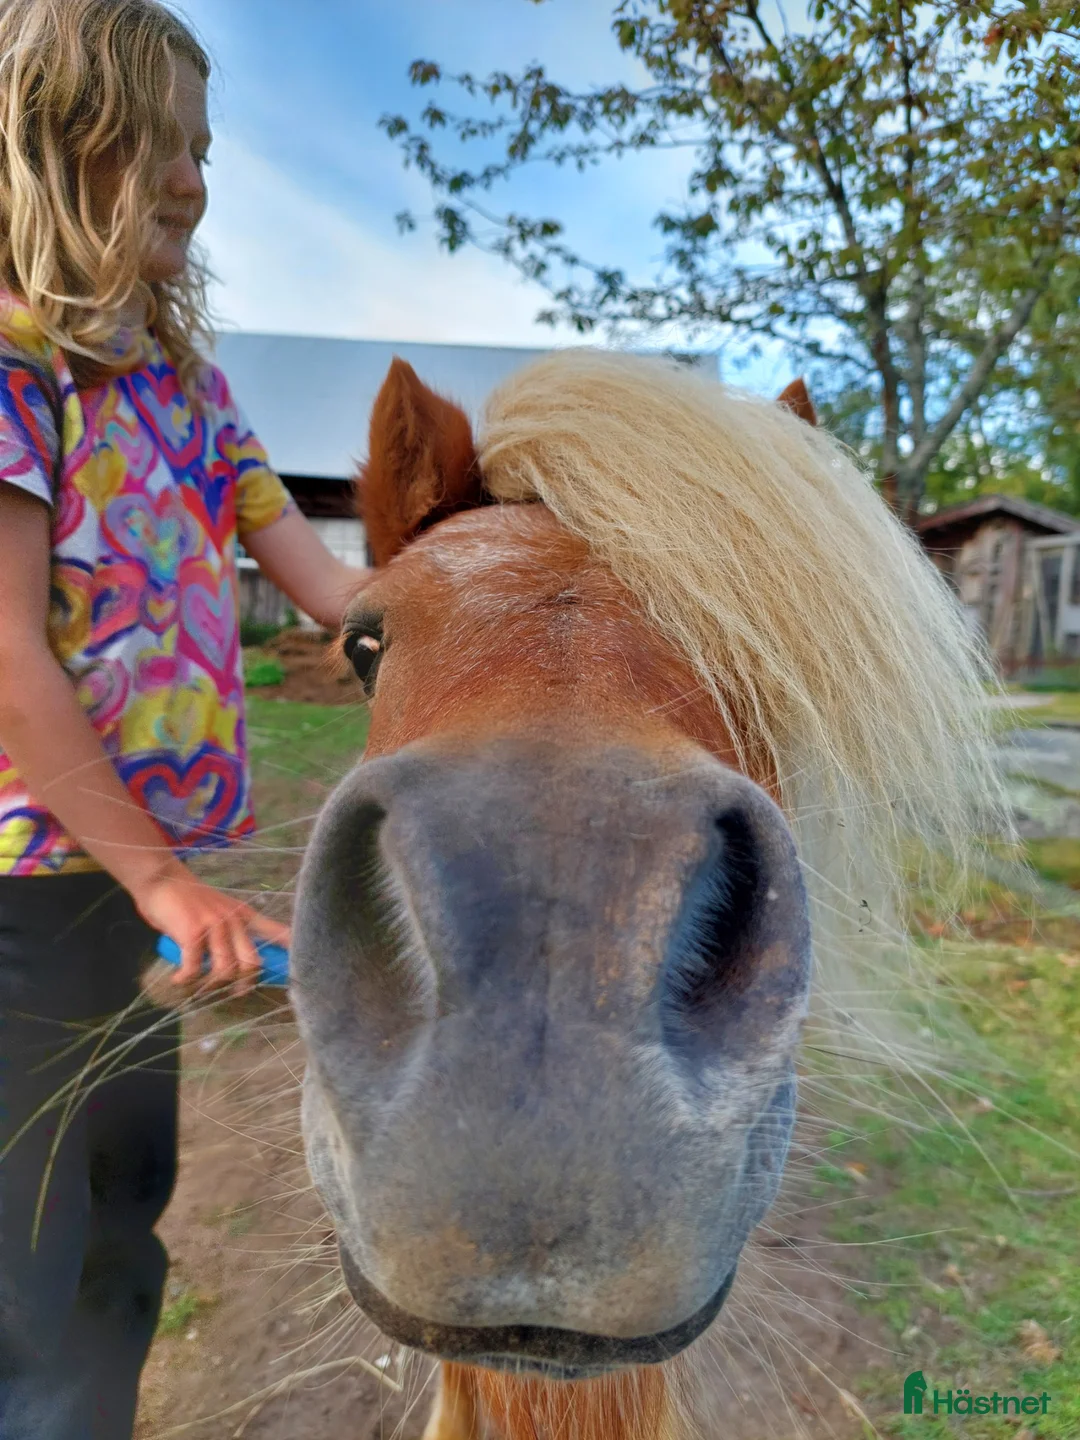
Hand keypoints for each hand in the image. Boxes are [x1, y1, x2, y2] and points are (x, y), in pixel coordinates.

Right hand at [133, 864, 290, 995]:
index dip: (289, 951)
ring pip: (225, 969)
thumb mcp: (220, 908)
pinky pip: (194, 968)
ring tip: (199, 985)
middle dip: (245, 983)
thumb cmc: (189, 898)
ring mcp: (214, 926)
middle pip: (252, 962)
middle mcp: (233, 920)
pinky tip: (178, 979)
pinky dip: (185, 979)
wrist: (161, 878)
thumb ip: (233, 929)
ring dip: (211, 985)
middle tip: (234, 992)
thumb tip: (242, 959)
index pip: (276, 932)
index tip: (298, 969)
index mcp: (244, 915)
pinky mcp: (192, 932)